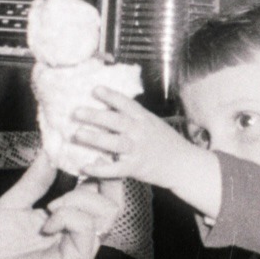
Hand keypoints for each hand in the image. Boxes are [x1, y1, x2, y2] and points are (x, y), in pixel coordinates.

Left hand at [0, 150, 122, 258]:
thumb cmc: (0, 246)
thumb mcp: (15, 202)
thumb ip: (36, 179)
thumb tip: (49, 151)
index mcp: (75, 219)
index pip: (101, 191)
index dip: (100, 169)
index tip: (86, 148)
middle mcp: (85, 233)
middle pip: (114, 199)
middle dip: (102, 176)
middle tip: (82, 163)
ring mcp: (85, 248)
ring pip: (105, 210)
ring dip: (79, 198)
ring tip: (52, 205)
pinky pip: (87, 227)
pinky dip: (68, 216)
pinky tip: (47, 222)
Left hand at [71, 88, 189, 186]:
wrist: (183, 165)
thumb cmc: (166, 143)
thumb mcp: (153, 123)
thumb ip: (134, 117)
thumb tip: (109, 107)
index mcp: (144, 118)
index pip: (126, 104)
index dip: (110, 96)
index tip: (94, 90)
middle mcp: (140, 132)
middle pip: (116, 121)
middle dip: (95, 116)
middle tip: (76, 112)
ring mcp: (138, 150)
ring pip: (114, 143)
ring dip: (95, 138)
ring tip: (77, 134)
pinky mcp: (135, 168)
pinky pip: (115, 169)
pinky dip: (99, 169)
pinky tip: (84, 166)